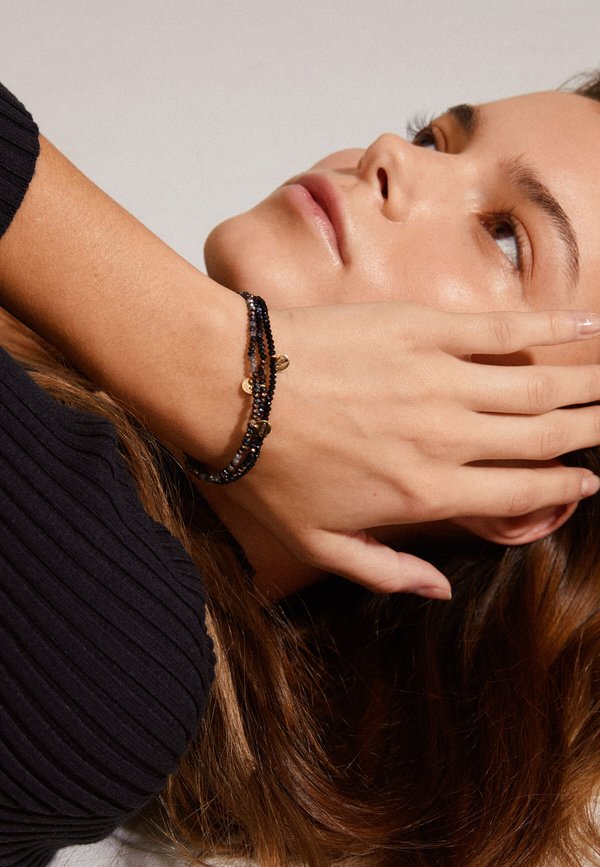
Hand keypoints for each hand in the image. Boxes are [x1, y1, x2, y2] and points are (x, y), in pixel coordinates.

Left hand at [220, 304, 599, 597]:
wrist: (233, 389)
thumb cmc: (270, 469)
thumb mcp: (319, 544)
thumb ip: (387, 571)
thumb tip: (441, 592)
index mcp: (427, 493)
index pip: (521, 492)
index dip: (564, 487)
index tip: (589, 481)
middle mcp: (447, 437)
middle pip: (544, 436)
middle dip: (591, 430)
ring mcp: (440, 379)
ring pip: (535, 386)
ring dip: (586, 385)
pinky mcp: (422, 329)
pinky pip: (501, 330)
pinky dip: (550, 331)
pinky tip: (585, 331)